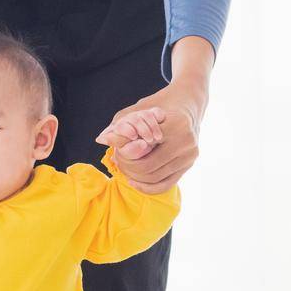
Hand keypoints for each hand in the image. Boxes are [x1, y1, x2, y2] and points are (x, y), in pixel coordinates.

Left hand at [98, 51, 209, 192]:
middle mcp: (186, 142)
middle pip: (147, 167)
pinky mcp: (189, 165)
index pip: (142, 149)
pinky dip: (147, 187)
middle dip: (128, 167)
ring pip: (155, 178)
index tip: (116, 151)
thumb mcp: (141, 108)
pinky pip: (165, 185)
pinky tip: (134, 181)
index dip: (125, 154)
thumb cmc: (161, 104)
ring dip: (135, 177)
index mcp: (176, 126)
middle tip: (117, 161)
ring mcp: (189, 156)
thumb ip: (121, 123)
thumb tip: (100, 139)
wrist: (188, 104)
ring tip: (124, 168)